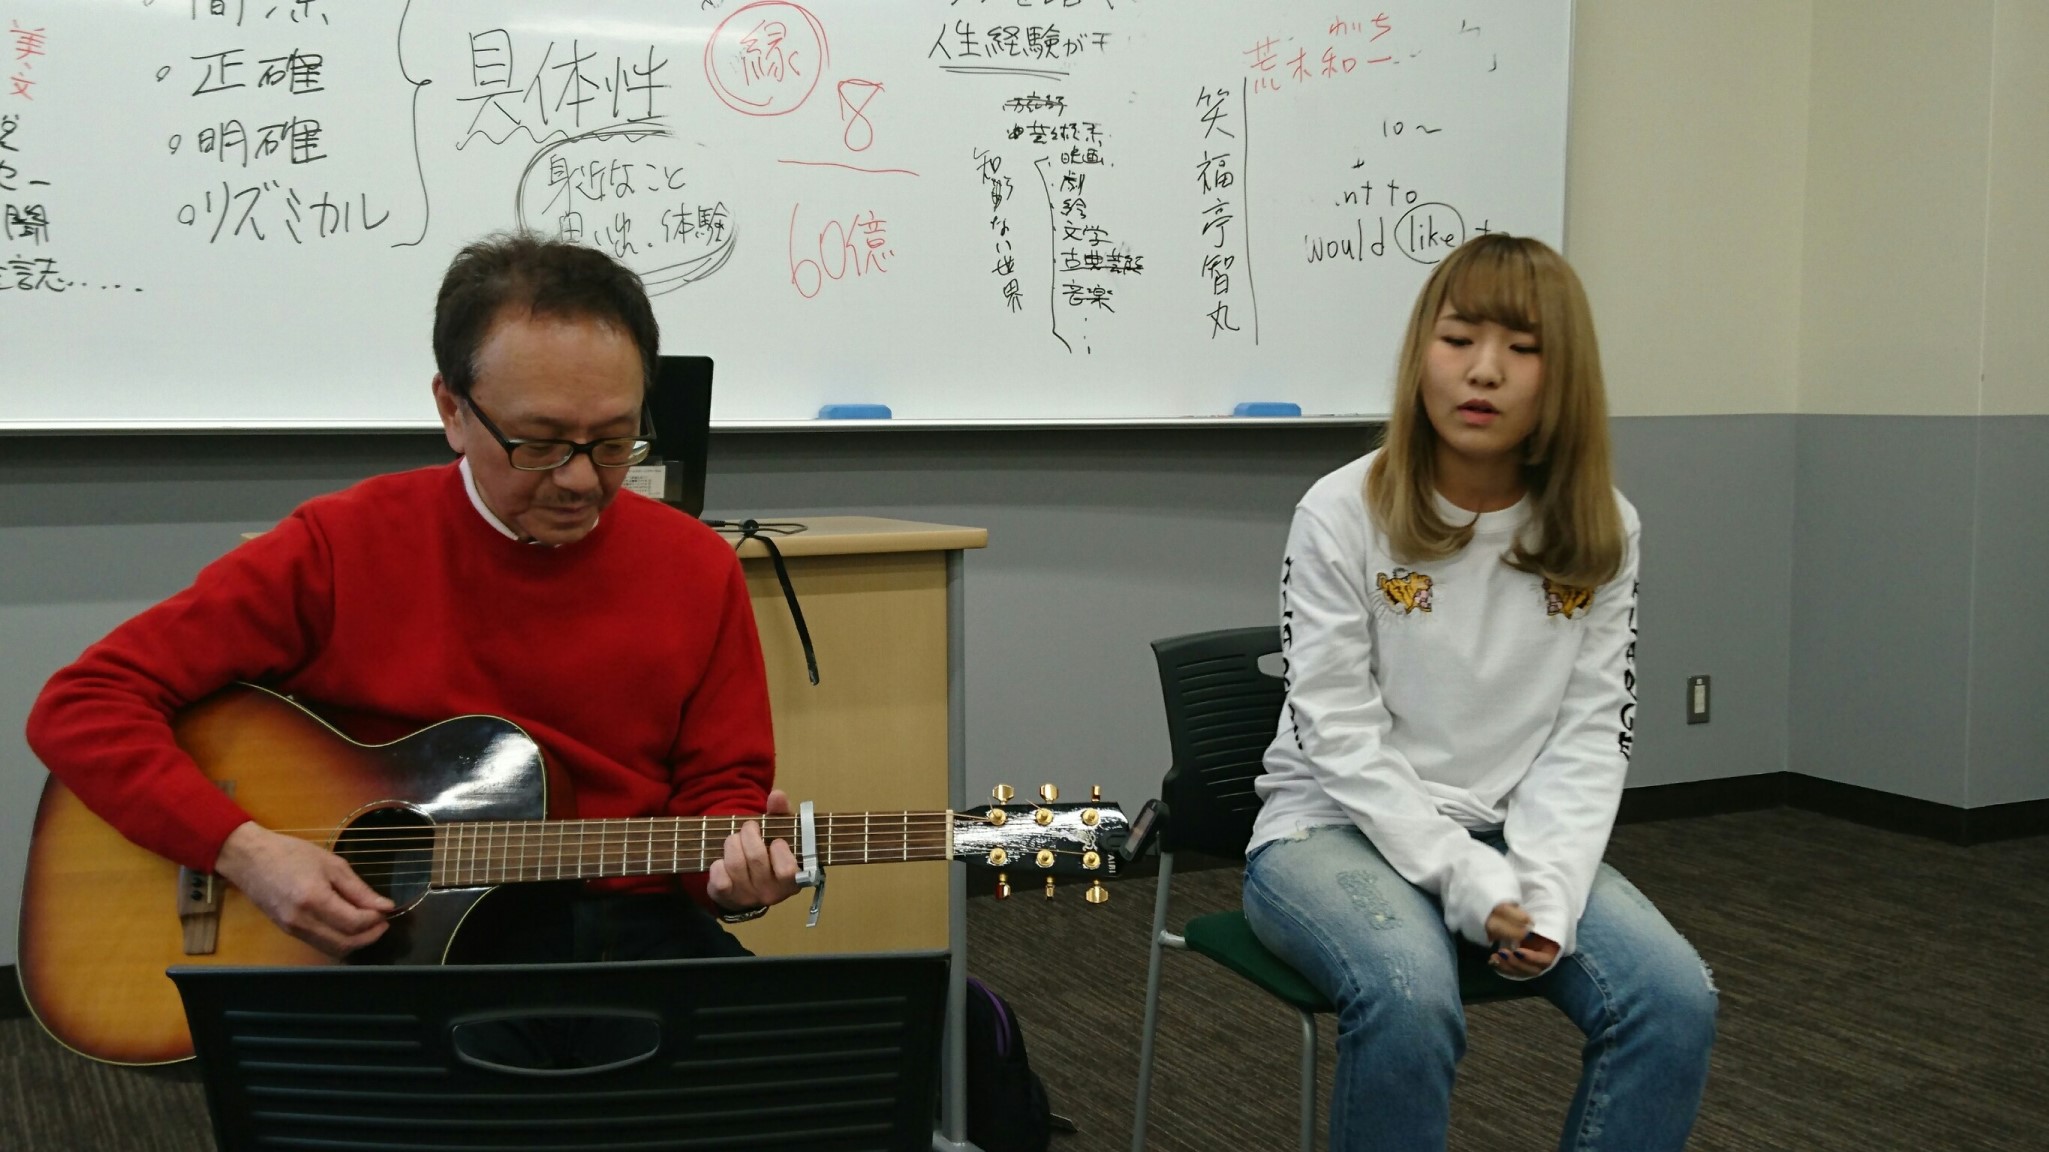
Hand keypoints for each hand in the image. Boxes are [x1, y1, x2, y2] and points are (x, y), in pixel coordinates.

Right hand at [213, 821, 394, 956]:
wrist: (249, 859)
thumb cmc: (291, 854)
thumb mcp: (331, 864)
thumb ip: (359, 889)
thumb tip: (385, 906)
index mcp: (314, 899)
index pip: (353, 923)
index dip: (375, 920)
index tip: (386, 910)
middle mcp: (302, 921)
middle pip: (344, 943)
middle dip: (369, 937)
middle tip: (383, 922)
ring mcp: (292, 930)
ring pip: (332, 949)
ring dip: (355, 942)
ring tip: (369, 925)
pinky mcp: (288, 932)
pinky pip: (319, 944)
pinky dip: (339, 940)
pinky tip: (348, 925)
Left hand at [705, 788, 801, 913]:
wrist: (749, 886)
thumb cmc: (770, 855)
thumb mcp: (781, 834)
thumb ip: (781, 814)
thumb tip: (777, 795)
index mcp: (791, 880)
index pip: (787, 870)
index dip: (779, 849)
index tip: (776, 840)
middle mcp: (771, 894)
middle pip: (756, 858)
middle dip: (748, 834)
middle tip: (748, 827)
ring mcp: (748, 897)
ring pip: (735, 864)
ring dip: (732, 843)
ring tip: (734, 839)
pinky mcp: (726, 898)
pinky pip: (719, 879)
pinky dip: (718, 865)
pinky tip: (722, 861)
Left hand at [1485, 901, 1558, 977]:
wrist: (1524, 918)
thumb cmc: (1532, 916)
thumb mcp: (1534, 917)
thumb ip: (1529, 922)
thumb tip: (1526, 923)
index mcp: (1552, 950)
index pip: (1545, 960)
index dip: (1532, 958)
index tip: (1518, 951)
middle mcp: (1542, 960)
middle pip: (1532, 969)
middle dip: (1517, 963)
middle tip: (1503, 952)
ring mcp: (1530, 964)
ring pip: (1520, 972)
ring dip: (1507, 966)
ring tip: (1495, 956)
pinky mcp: (1517, 965)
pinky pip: (1510, 970)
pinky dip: (1501, 966)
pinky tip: (1492, 960)